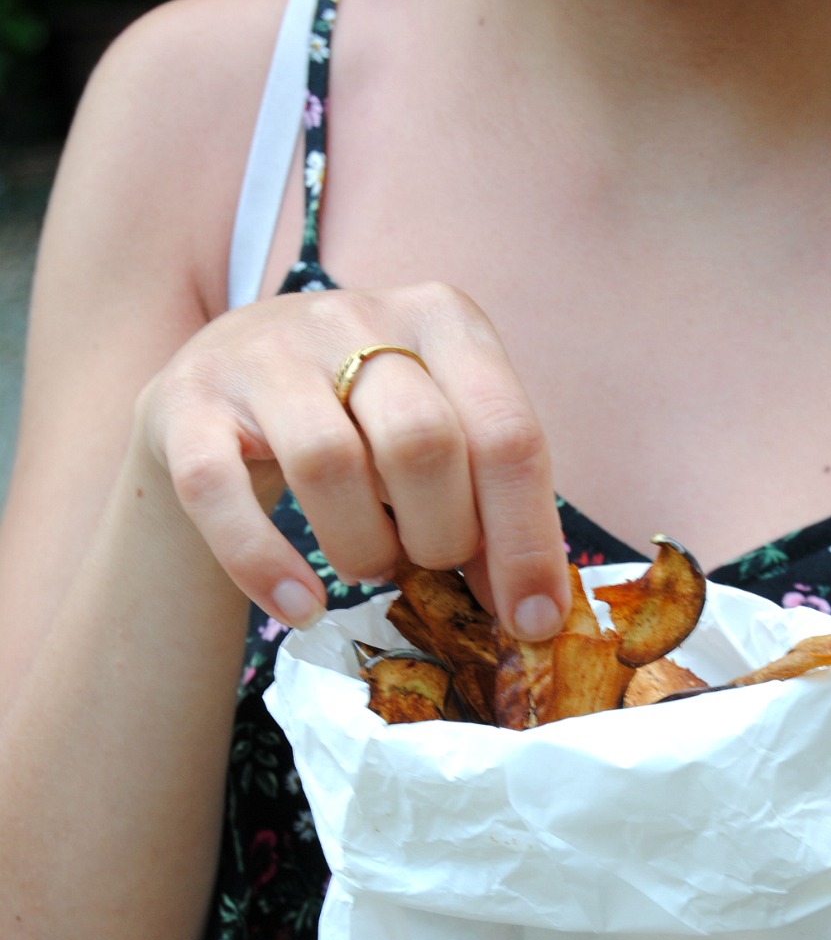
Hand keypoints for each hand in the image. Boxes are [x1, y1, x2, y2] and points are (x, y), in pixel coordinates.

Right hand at [136, 282, 569, 636]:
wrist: (225, 390)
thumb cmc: (361, 425)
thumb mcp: (441, 441)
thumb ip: (490, 504)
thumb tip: (533, 609)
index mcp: (442, 320)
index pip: (506, 433)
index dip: (526, 540)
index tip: (532, 622)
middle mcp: (355, 317)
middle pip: (423, 444)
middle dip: (440, 538)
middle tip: (427, 563)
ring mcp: (265, 352)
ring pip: (329, 465)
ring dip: (362, 549)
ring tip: (368, 568)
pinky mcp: (187, 401)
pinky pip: (218, 490)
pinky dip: (263, 563)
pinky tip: (299, 605)